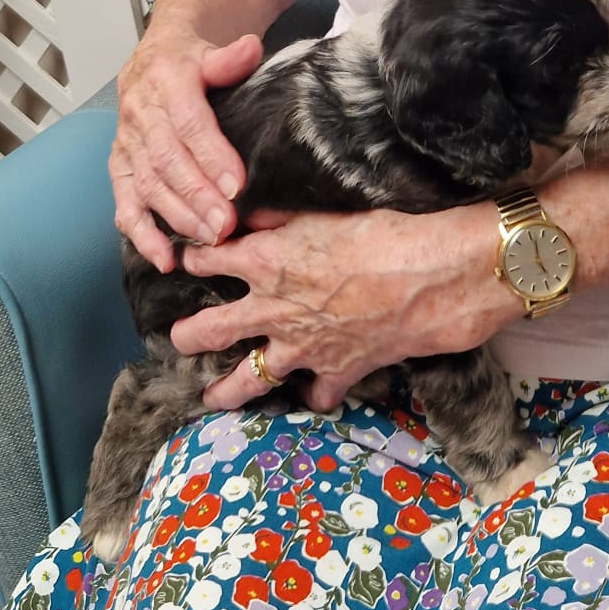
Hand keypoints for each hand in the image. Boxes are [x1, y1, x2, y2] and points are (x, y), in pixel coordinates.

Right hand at [109, 29, 262, 272]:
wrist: (155, 59)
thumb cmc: (190, 61)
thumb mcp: (211, 51)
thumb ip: (230, 58)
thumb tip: (249, 49)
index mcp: (166, 81)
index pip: (188, 123)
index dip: (211, 156)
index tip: (237, 185)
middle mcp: (140, 113)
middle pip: (167, 161)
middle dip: (198, 196)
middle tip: (227, 224)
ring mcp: (126, 143)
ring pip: (147, 185)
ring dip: (178, 217)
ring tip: (209, 238)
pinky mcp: (119, 168)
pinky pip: (124, 204)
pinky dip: (141, 235)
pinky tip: (163, 257)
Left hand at [172, 202, 517, 411]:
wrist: (432, 277)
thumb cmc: (383, 232)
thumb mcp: (325, 210)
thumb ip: (281, 216)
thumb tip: (254, 213)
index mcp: (265, 262)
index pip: (209, 260)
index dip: (194, 257)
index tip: (187, 258)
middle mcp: (273, 310)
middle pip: (211, 330)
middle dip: (188, 335)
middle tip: (176, 339)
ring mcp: (302, 347)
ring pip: (249, 378)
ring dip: (227, 389)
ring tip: (211, 398)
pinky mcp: (337, 370)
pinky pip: (317, 394)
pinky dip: (313, 395)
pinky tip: (311, 393)